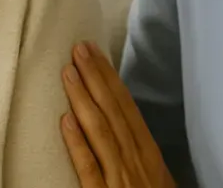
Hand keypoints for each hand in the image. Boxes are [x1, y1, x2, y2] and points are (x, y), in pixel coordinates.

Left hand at [60, 42, 175, 187]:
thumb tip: (124, 126)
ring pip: (101, 132)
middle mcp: (136, 161)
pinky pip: (89, 168)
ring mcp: (120, 179)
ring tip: (68, 73)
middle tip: (79, 49)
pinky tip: (65, 120)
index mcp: (149, 154)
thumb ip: (139, 154)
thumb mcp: (157, 178)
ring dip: (84, 99)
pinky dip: (78, 143)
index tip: (95, 54)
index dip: (110, 79)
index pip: (127, 109)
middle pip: (114, 113)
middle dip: (96, 78)